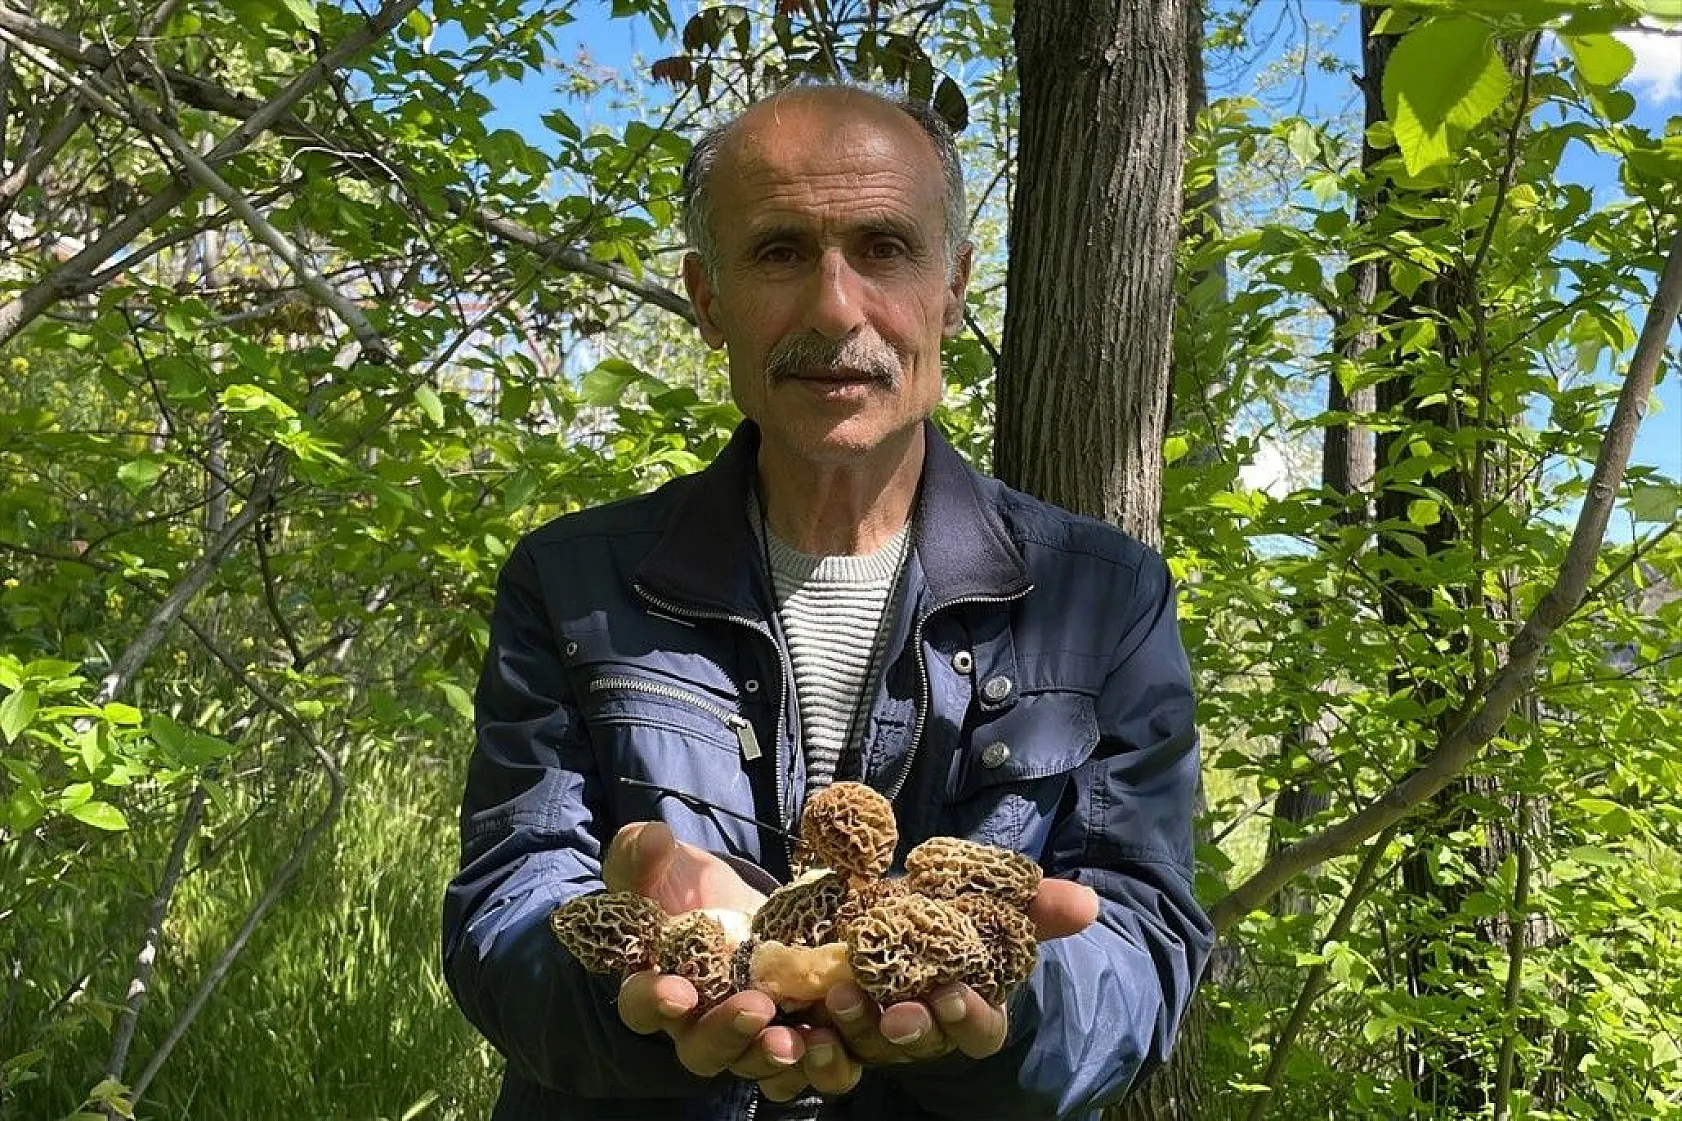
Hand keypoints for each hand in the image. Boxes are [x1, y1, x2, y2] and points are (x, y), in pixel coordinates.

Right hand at [608, 824, 804, 1090]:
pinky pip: (806, 1067)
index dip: (655, 1002)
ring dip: (778, 1057)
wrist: (738, 908)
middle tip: (757, 1008)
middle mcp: (697, 1026)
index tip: (676, 991)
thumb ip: (643, 856)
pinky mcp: (794, 1036)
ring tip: (802, 1037)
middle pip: (703, 1050)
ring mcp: (747, 1038)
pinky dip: (825, 1062)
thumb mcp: (663, 866)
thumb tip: (652, 838)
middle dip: (729, 1033)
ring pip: (756, 1066)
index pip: (642, 1004)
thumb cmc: (687, 890)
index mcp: (656, 986)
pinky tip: (837, 1037)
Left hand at [810, 876, 1101, 1073]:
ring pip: (861, 1052)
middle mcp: (920, 1032)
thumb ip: (1034, 908)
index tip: (954, 994)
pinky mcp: (826, 1030)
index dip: (968, 1017)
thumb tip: (1088, 905)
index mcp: (966, 1009)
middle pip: (916, 1043)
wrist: (888, 925)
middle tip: (893, 1011)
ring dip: (849, 1035)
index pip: (978, 1030)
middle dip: (906, 1028)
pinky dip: (800, 1050)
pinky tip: (788, 1030)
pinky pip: (813, 1054)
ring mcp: (870, 1037)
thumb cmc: (947, 921)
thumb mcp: (988, 907)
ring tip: (835, 1002)